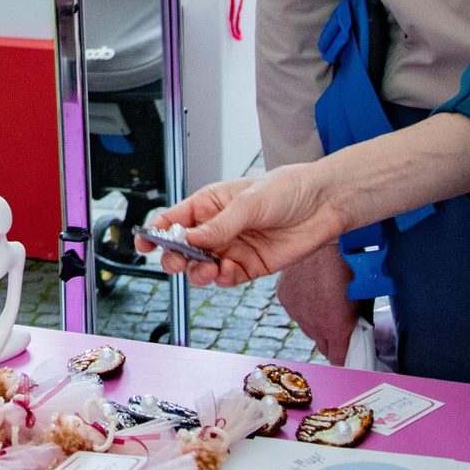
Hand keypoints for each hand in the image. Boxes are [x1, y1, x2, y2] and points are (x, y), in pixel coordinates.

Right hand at [144, 163, 350, 288]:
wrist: (325, 204)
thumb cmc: (288, 189)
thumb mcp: (249, 202)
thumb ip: (219, 225)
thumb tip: (191, 240)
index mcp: (210, 204)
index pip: (175, 219)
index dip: (156, 231)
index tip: (143, 243)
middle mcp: (218, 228)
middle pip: (184, 249)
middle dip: (175, 257)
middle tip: (178, 261)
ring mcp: (233, 248)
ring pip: (202, 268)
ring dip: (199, 272)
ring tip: (208, 268)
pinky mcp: (251, 267)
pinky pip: (227, 279)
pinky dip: (222, 279)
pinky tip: (226, 272)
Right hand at [275, 248, 364, 363]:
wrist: (326, 240)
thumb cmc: (352, 263)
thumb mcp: (365, 296)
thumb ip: (361, 321)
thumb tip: (362, 332)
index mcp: (336, 328)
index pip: (339, 360)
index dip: (345, 358)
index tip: (350, 354)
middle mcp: (313, 325)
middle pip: (323, 346)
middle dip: (332, 340)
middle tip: (341, 324)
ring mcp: (297, 312)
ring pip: (308, 329)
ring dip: (317, 322)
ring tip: (326, 302)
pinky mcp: (285, 298)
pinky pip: (296, 312)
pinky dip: (304, 306)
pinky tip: (313, 291)